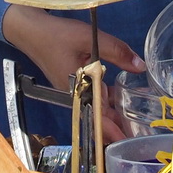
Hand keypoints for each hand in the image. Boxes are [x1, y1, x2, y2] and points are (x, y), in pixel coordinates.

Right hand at [2, 3, 143, 141]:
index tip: (129, 141)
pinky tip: (121, 99)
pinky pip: (92, 98)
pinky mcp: (74, 85)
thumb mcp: (90, 38)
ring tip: (136, 121)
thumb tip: (140, 67)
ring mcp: (74, 91)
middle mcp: (75, 95)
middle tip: (141, 135)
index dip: (114, 131)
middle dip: (118, 127)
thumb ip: (116, 51)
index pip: (98, 118)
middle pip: (98, 118)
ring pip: (96, 108)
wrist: (32, 31)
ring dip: (114, 115)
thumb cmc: (57, 36)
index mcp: (78, 90)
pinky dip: (106, 101)